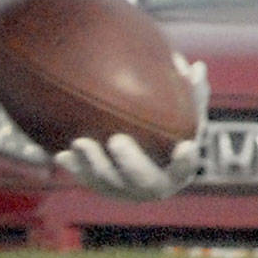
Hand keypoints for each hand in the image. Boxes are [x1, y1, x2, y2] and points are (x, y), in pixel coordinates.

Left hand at [53, 55, 207, 198]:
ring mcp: (123, 190)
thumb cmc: (166, 127)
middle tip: (117, 140)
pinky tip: (61, 154)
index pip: (184, 169)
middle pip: (142, 180)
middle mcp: (150, 187)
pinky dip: (73, 167)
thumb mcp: (184, 112)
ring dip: (93, 164)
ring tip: (80, 142)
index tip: (185, 146)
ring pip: (107, 183)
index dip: (184, 161)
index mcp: (176, 171)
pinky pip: (84, 178)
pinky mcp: (98, 186)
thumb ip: (191, 93)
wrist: (138, 150)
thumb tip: (196, 67)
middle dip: (129, 162)